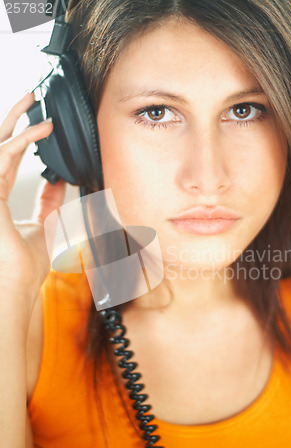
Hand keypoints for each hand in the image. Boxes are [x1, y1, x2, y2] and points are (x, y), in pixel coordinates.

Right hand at [0, 93, 65, 304]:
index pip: (9, 158)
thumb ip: (50, 203)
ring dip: (16, 124)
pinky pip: (1, 162)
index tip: (39, 123)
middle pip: (0, 146)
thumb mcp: (45, 225)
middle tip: (30, 97)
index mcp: (2, 196)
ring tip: (35, 106)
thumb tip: (60, 182)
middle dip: (13, 119)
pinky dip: (18, 144)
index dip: (22, 138)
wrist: (19, 283)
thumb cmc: (26, 263)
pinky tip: (35, 131)